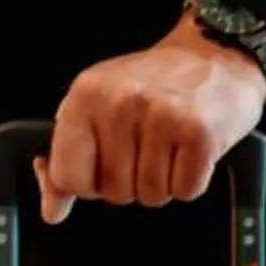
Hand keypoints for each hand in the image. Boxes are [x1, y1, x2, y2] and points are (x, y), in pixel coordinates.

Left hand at [34, 13, 265, 223]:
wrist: (213, 56)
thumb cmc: (154, 83)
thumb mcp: (97, 105)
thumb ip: (69, 157)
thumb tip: (52, 209)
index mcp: (85, 95)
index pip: (68, 175)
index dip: (86, 184)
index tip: (98, 169)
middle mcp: (120, 104)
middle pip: (113, 192)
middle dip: (130, 181)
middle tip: (144, 146)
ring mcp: (161, 118)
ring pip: (151, 196)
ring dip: (162, 181)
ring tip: (167, 144)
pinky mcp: (199, 135)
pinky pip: (186, 191)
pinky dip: (190, 181)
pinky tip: (188, 149)